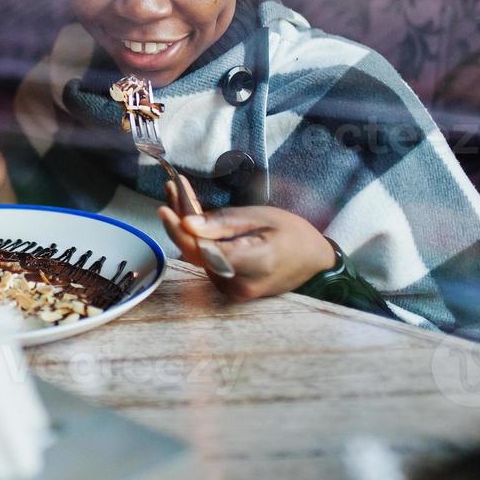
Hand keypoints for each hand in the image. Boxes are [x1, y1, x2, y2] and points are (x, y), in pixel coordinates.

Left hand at [157, 179, 334, 300]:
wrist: (314, 261)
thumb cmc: (293, 234)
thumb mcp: (262, 217)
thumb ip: (224, 223)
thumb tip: (187, 225)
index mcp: (252, 264)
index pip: (204, 251)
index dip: (180, 232)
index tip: (165, 209)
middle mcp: (239, 283)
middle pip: (196, 252)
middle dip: (179, 220)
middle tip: (171, 189)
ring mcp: (234, 290)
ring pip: (198, 255)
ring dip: (186, 227)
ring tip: (179, 194)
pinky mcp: (230, 288)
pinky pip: (206, 261)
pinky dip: (197, 238)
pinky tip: (192, 216)